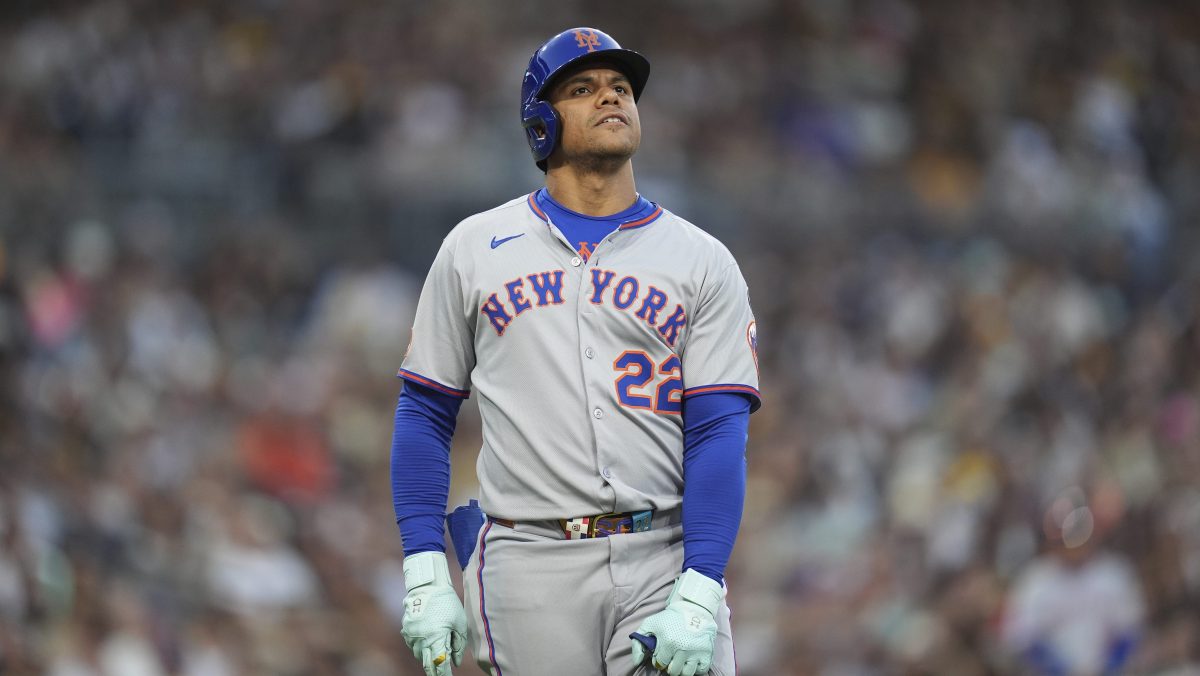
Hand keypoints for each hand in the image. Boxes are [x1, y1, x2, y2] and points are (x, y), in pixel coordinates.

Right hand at [401, 552, 467, 675]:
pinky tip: (427, 644)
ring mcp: (412, 636)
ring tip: (436, 657)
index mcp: (436, 638)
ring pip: (419, 656)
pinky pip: (413, 646)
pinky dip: (420, 648)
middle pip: (427, 664)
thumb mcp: (459, 623)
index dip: (444, 673)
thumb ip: (458, 644)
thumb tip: (455, 662)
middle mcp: (421, 640)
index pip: (440, 664)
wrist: (427, 586)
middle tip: (441, 674)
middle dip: (435, 671)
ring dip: (427, 659)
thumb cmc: (447, 603)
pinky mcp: (406, 630)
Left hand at [632, 569, 723, 674]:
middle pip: (673, 671)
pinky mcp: (707, 654)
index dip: (659, 659)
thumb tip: (637, 662)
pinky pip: (701, 671)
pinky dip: (696, 668)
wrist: (694, 609)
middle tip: (671, 657)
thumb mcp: (650, 624)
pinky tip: (691, 660)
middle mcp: (683, 649)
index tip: (662, 653)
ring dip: (682, 669)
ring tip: (681, 660)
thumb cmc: (670, 618)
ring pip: (686, 673)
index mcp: (668, 642)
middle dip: (670, 665)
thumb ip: (638, 642)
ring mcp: (696, 652)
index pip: (659, 663)